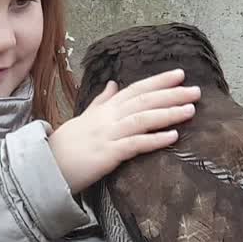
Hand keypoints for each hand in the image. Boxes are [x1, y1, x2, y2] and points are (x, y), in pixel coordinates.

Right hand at [49, 69, 198, 192]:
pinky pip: (135, 145)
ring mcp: (108, 135)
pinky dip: (154, 139)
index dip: (158, 81)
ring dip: (168, 113)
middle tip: (196, 91)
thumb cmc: (66, 145)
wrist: (46, 166)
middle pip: (144, 101)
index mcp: (105, 109)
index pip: (135, 89)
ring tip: (191, 110)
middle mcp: (108, 118)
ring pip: (142, 119)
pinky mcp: (107, 155)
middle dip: (171, 94)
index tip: (180, 75)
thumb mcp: (84, 118)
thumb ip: (101, 101)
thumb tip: (114, 84)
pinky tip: (173, 136)